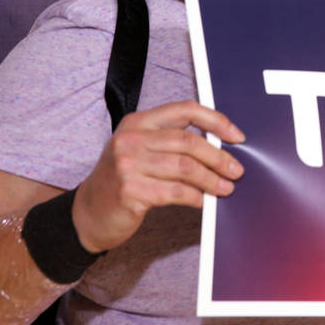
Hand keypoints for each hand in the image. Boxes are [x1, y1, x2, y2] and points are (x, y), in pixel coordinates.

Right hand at [72, 100, 244, 252]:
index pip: (185, 110)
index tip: (237, 137)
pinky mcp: (129, 190)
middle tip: (236, 171)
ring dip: (211, 180)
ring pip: (185, 168)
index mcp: (138, 122)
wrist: (87, 214)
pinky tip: (203, 201)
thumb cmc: (123, 181)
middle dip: (219, 157)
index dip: (216, 121)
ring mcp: (127, 164)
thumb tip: (220, 146)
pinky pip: (175, 192)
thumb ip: (172, 142)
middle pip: (189, 141)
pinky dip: (195, 197)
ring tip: (226, 189)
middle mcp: (130, 138)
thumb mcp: (141, 151)